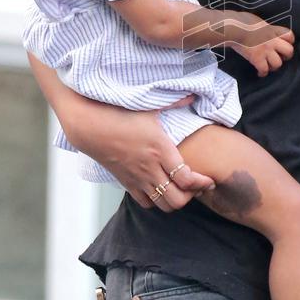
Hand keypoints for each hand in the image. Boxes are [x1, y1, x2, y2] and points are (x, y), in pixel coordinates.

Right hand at [70, 104, 214, 209]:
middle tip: (197, 186)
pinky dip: (157, 201)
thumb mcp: (150, 106)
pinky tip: (161, 189)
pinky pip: (145, 203)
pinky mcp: (126, 182)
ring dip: (175, 201)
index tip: (209, 179)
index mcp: (160, 148)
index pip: (186, 178)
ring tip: (181, 189)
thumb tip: (193, 94)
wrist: (89, 125)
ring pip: (162, 205)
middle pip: (177, 199)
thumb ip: (175, 101)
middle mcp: (150, 167)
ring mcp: (137, 178)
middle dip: (192, 196)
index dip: (201, 183)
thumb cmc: (120, 113)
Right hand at [226, 12, 294, 76]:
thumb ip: (264, 27)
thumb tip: (262, 29)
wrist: (233, 28)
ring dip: (274, 66)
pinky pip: (264, 70)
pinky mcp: (256, 58)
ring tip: (269, 66)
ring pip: (278, 63)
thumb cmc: (241, 21)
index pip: (290, 36)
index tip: (284, 44)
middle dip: (286, 56)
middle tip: (280, 57)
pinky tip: (259, 72)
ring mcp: (265, 51)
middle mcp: (272, 41)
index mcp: (272, 30)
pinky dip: (262, 73)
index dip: (289, 41)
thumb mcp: (257, 21)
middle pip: (289, 51)